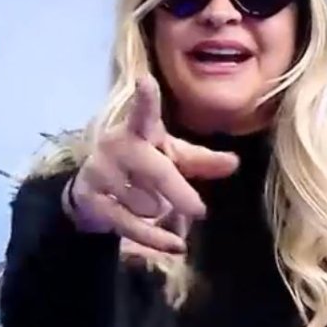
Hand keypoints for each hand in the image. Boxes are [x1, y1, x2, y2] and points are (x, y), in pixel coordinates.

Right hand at [66, 77, 238, 252]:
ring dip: (159, 211)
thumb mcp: (170, 158)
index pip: (144, 112)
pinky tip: (175, 245)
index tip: (145, 81)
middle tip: (200, 210)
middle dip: (178, 191)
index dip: (145, 98)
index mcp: (139, 129)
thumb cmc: (140, 167)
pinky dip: (156, 237)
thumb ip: (201, 161)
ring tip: (150, 204)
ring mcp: (102, 172)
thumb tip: (234, 162)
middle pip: (157, 169)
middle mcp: (118, 145)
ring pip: (147, 202)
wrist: (92, 194)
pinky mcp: (92, 199)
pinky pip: (131, 224)